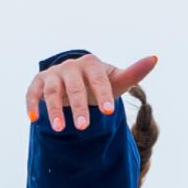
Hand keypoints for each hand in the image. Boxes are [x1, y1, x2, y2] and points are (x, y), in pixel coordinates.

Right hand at [27, 52, 155, 131]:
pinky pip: (33, 93)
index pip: (98, 79)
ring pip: (52, 91)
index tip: (108, 112)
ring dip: (54, 110)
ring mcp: (53, 74)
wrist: (77, 82)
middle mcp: (70, 66)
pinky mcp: (39, 83)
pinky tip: (34, 120)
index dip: (103, 94)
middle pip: (74, 86)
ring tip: (60, 129)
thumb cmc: (100, 84)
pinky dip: (32, 104)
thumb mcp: (117, 80)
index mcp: (91, 63)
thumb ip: (134, 72)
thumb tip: (155, 58)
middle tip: (83, 127)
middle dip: (78, 107)